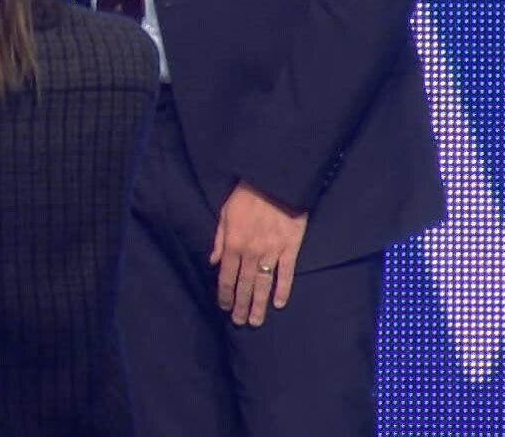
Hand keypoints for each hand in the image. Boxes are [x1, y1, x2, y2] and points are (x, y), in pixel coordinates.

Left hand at [209, 181, 307, 326]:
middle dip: (240, 305)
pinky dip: (283, 290)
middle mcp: (251, 253)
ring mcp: (272, 252)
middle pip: (244, 285)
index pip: (227, 276)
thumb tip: (213, 262)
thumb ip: (220, 239)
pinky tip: (279, 304)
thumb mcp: (226, 213)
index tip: (224, 307)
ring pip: (263, 284)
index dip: (225, 294)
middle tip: (239, 322)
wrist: (275, 181)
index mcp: (234, 244)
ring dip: (258, 305)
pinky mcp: (290, 248)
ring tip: (255, 321)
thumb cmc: (247, 194)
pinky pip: (286, 274)